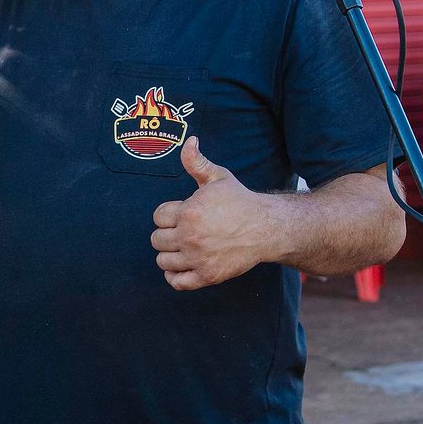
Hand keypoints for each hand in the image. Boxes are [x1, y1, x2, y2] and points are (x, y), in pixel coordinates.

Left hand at [149, 137, 271, 290]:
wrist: (266, 228)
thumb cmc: (240, 201)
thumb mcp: (218, 178)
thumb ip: (197, 162)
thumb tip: (189, 141)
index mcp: (190, 212)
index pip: (158, 217)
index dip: (169, 214)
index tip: (182, 214)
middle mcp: (190, 236)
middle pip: (156, 239)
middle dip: (167, 234)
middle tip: (183, 231)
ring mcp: (198, 258)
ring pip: (162, 260)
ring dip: (170, 254)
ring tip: (184, 247)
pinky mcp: (207, 276)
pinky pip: (176, 282)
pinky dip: (175, 276)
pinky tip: (182, 265)